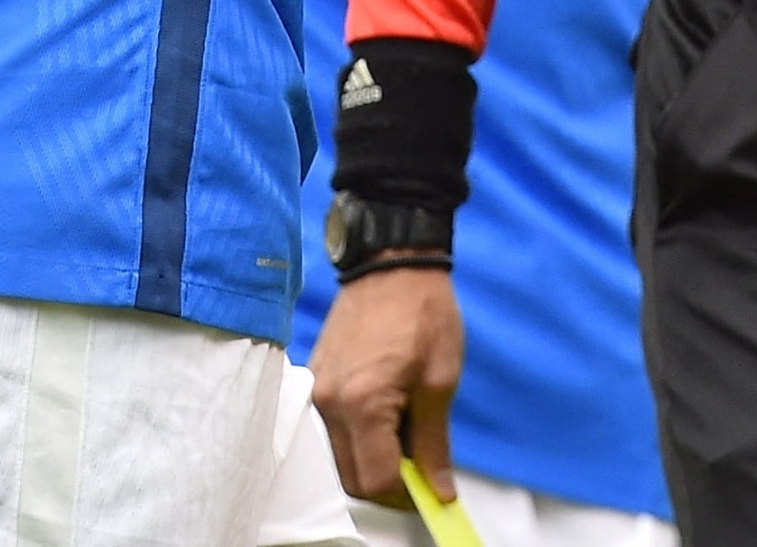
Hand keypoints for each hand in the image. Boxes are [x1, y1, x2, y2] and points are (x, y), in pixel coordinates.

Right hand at [310, 264, 463, 510]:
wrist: (390, 263)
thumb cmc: (422, 312)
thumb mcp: (441, 379)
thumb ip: (434, 442)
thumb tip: (439, 489)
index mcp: (362, 403)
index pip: (377, 480)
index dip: (407, 494)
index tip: (431, 489)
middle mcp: (329, 403)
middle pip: (352, 477)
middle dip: (387, 482)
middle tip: (421, 465)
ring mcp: (317, 391)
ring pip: (340, 456)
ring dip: (371, 459)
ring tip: (405, 430)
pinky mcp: (315, 380)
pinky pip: (332, 428)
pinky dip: (358, 435)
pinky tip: (386, 412)